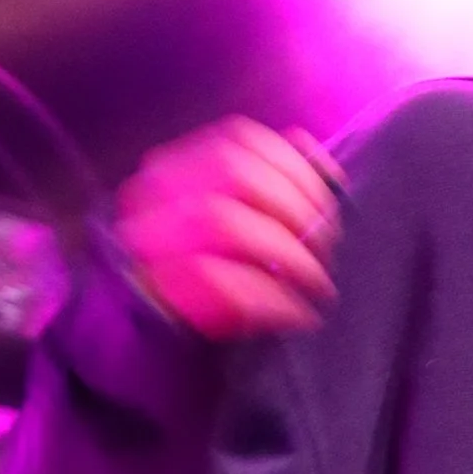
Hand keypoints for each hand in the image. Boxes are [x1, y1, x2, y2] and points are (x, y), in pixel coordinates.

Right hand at [114, 117, 342, 339]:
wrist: (157, 334)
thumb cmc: (207, 271)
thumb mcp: (238, 216)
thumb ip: (270, 179)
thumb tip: (313, 152)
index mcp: (175, 166)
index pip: (239, 139)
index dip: (294, 166)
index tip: (326, 203)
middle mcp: (151, 192)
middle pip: (235, 172)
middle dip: (296, 208)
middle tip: (326, 247)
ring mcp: (146, 237)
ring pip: (223, 220)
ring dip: (288, 254)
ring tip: (317, 284)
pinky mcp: (154, 289)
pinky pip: (219, 282)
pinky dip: (271, 299)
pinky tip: (298, 314)